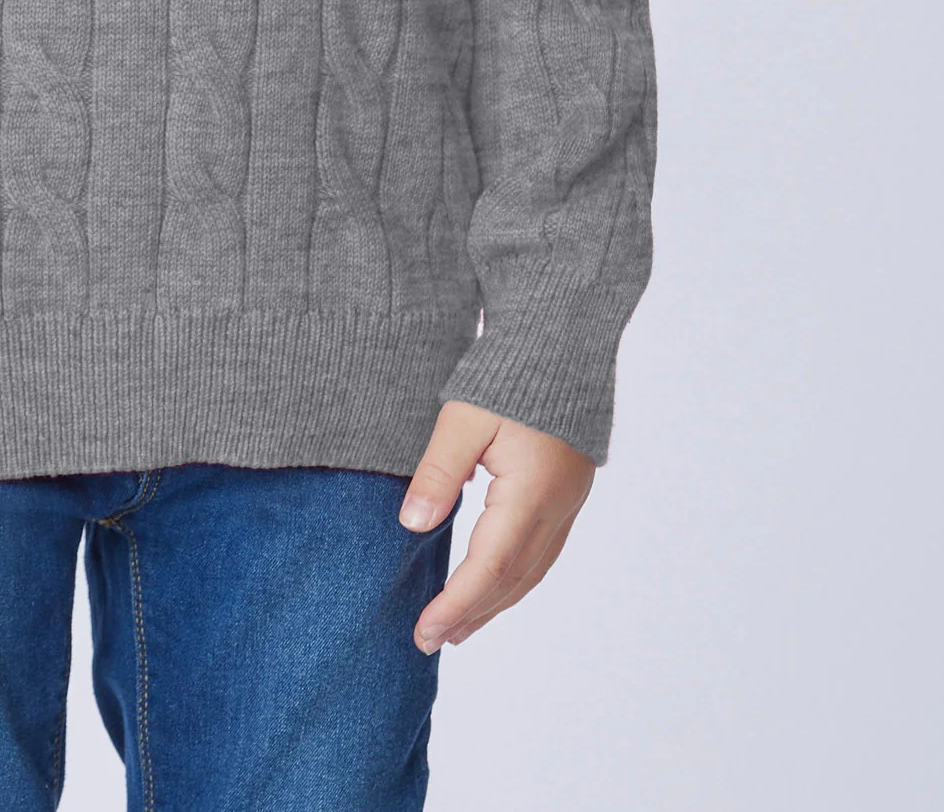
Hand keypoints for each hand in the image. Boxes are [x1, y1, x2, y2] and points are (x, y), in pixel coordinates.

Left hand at [400, 399, 593, 653]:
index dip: (456, 603)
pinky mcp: (568, 495)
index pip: (490, 566)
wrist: (562, 341)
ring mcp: (568, 504)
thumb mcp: (463, 418)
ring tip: (458, 629)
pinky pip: (542, 554)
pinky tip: (493, 587)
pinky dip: (514, 580)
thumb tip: (413, 524)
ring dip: (493, 603)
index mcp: (530, 493)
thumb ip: (439, 473)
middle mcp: (555, 508)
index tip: (425, 630)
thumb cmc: (508, 374)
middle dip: (471, 614)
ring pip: (531, 572)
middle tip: (430, 641)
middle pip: (512, 579)